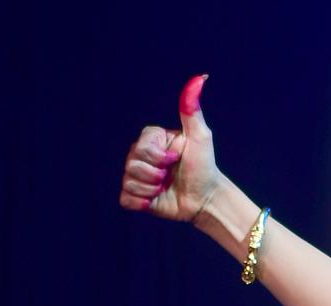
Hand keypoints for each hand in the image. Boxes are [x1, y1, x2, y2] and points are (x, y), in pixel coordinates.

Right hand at [119, 75, 218, 223]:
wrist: (205, 199)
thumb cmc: (204, 166)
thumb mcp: (200, 136)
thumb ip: (192, 109)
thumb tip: (200, 78)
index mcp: (152, 138)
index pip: (141, 145)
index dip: (158, 157)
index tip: (176, 158)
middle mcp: (141, 154)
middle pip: (132, 163)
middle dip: (155, 174)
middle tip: (170, 175)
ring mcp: (138, 175)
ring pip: (129, 180)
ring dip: (150, 189)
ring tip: (164, 187)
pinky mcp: (136, 196)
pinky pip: (125, 198)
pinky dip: (140, 202)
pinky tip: (154, 200)